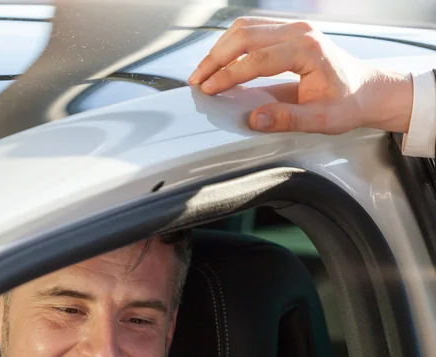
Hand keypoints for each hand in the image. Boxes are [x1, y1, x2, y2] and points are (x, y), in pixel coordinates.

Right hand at [189, 17, 411, 134]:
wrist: (367, 90)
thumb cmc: (349, 102)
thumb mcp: (321, 119)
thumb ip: (287, 119)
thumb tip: (255, 119)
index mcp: (307, 49)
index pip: (256, 59)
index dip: (228, 75)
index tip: (208, 89)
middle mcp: (299, 32)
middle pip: (245, 35)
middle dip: (215, 58)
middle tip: (197, 80)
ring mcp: (293, 29)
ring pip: (245, 28)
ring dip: (220, 49)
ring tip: (203, 72)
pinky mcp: (287, 34)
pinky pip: (252, 31)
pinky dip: (231, 46)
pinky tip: (220, 62)